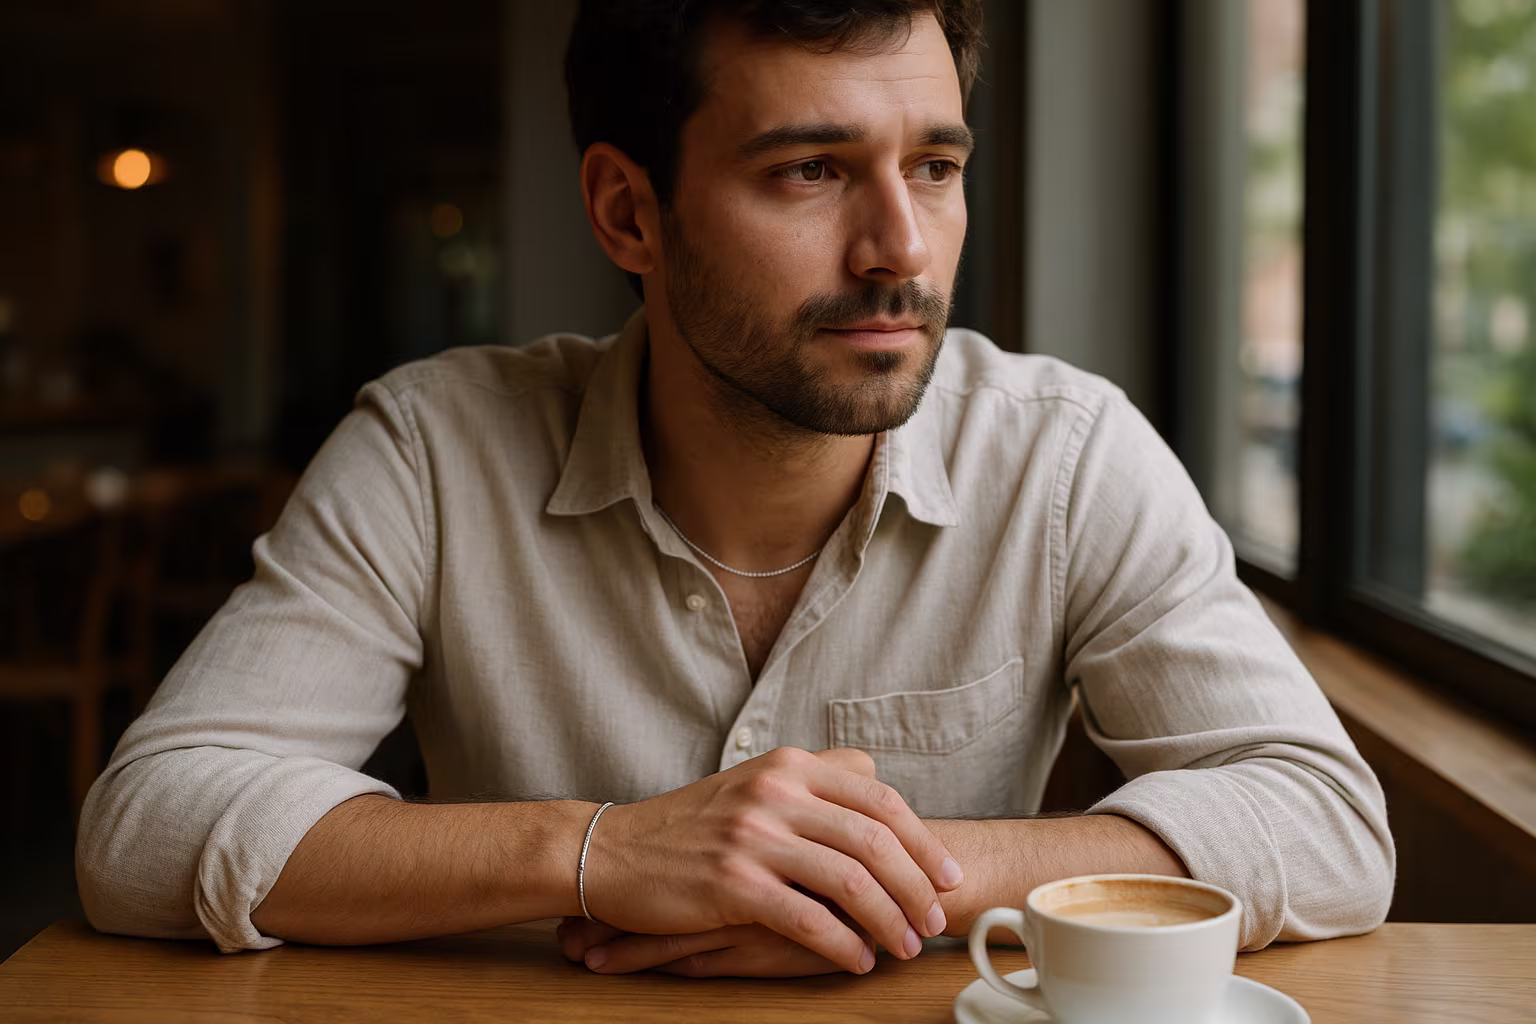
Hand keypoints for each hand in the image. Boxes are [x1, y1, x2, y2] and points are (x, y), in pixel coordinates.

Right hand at [581, 746, 962, 974]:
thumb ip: (815, 779)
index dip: (924, 841)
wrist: (614, 851)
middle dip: (916, 887)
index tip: (948, 876)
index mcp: (790, 765)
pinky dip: (842, 945)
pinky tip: (857, 960)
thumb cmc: (691, 825)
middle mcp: (776, 792)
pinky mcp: (732, 883)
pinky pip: (807, 919)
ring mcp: (753, 836)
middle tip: (936, 920)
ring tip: (905, 945)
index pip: (880, 800)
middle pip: (875, 841)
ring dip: (889, 921)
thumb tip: (878, 781)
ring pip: (850, 881)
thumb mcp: (755, 781)